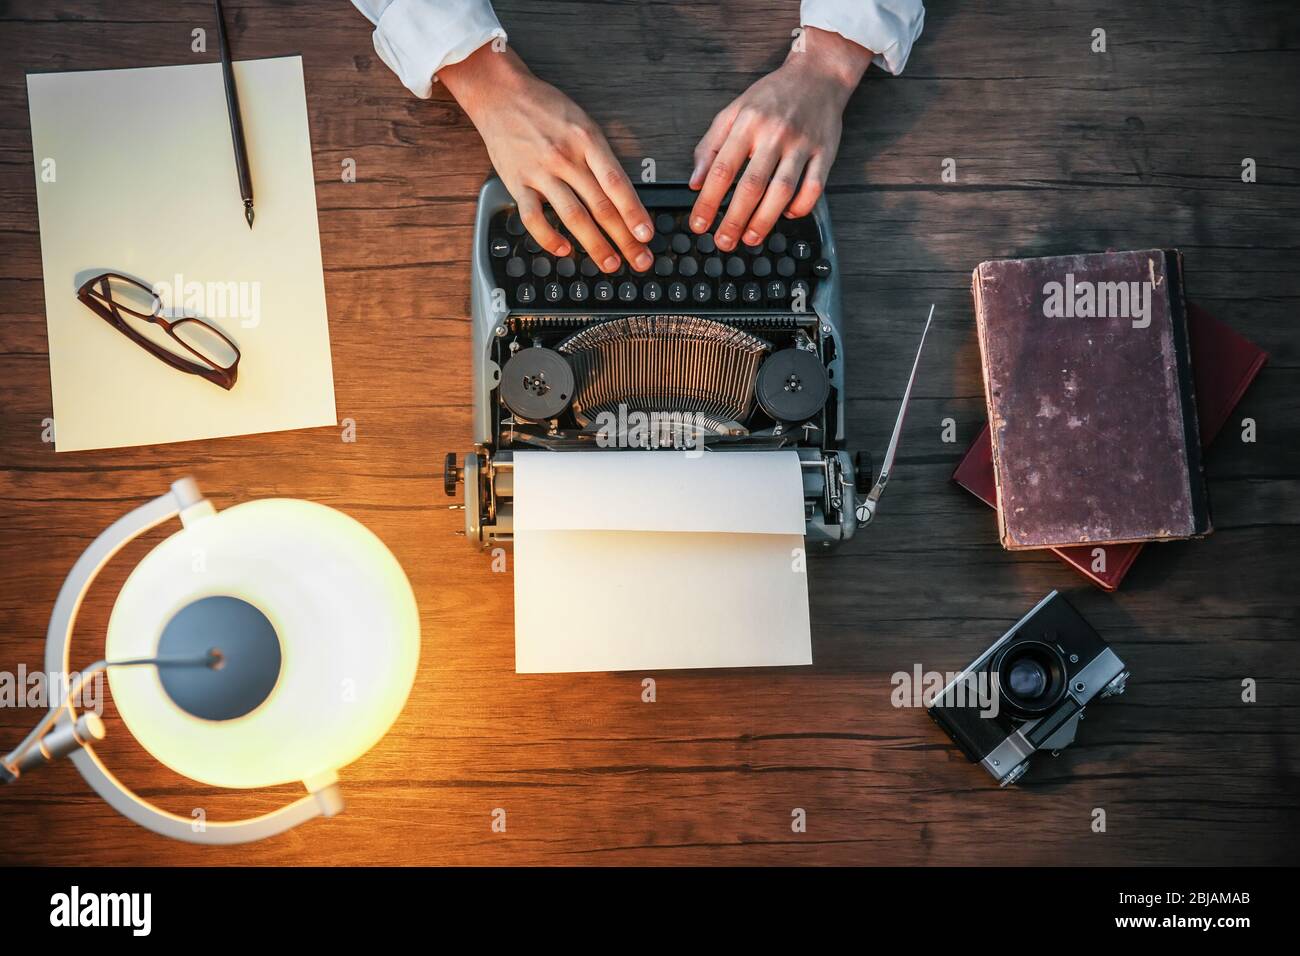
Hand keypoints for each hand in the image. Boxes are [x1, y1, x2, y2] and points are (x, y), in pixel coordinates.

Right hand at [441, 46, 653, 272]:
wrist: (500, 94)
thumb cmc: (545, 109)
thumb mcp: (582, 122)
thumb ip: (600, 157)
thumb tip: (623, 193)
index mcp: (587, 140)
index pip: (617, 184)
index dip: (634, 213)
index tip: (647, 235)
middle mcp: (565, 158)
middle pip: (601, 206)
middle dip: (625, 238)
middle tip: (640, 260)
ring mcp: (540, 172)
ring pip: (573, 217)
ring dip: (595, 245)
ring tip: (610, 263)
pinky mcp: (516, 183)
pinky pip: (533, 218)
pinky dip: (549, 238)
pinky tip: (564, 250)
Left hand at [688, 26, 873, 251]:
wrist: (818, 74)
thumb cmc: (772, 96)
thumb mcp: (734, 112)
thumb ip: (710, 146)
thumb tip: (695, 182)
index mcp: (747, 123)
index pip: (722, 169)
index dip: (708, 201)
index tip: (699, 224)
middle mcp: (774, 134)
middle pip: (752, 185)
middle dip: (734, 220)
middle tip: (723, 242)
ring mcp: (802, 144)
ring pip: (782, 191)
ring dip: (765, 220)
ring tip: (750, 238)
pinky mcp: (825, 152)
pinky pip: (814, 187)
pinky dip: (801, 207)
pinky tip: (787, 216)